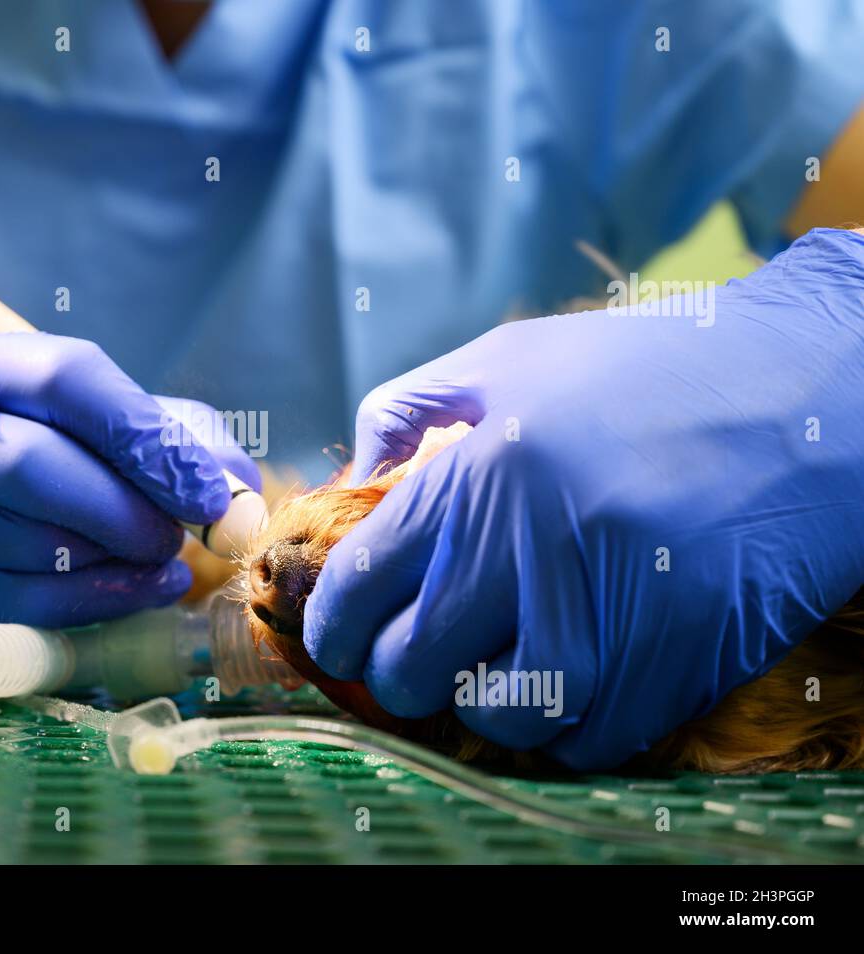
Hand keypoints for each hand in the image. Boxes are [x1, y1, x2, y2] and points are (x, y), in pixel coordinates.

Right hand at [0, 333, 259, 625]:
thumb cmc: (14, 449)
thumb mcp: (80, 417)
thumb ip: (166, 433)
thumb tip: (241, 489)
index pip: (67, 380)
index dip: (149, 438)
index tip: (210, 491)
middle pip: (37, 467)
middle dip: (129, 512)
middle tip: (178, 536)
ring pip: (31, 544)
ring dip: (115, 562)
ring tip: (153, 556)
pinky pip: (19, 602)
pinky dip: (96, 602)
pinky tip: (138, 589)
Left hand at [306, 228, 863, 768]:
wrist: (811, 402)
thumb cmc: (648, 372)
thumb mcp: (511, 357)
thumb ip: (410, 408)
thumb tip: (353, 476)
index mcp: (475, 478)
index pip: (359, 588)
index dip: (332, 628)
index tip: (338, 638)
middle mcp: (529, 554)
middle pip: (410, 666)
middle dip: (394, 672)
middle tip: (412, 655)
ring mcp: (607, 619)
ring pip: (494, 717)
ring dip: (480, 703)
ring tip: (494, 666)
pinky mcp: (674, 667)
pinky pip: (583, 740)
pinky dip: (562, 725)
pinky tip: (570, 676)